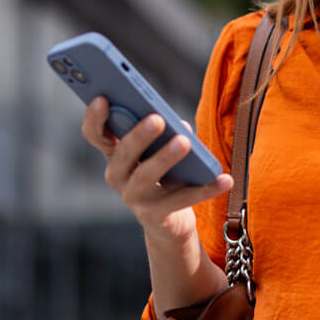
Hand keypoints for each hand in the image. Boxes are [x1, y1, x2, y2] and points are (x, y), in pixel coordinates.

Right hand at [81, 96, 232, 242]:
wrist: (170, 222)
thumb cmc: (167, 175)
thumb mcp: (164, 151)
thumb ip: (168, 134)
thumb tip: (181, 126)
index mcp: (116, 154)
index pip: (96, 134)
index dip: (95, 118)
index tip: (102, 98)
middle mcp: (117, 176)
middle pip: (123, 154)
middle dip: (138, 135)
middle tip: (156, 119)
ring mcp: (133, 198)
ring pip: (146, 176)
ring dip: (165, 157)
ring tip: (185, 142)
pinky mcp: (154, 216)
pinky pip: (181, 200)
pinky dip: (205, 189)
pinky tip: (225, 179)